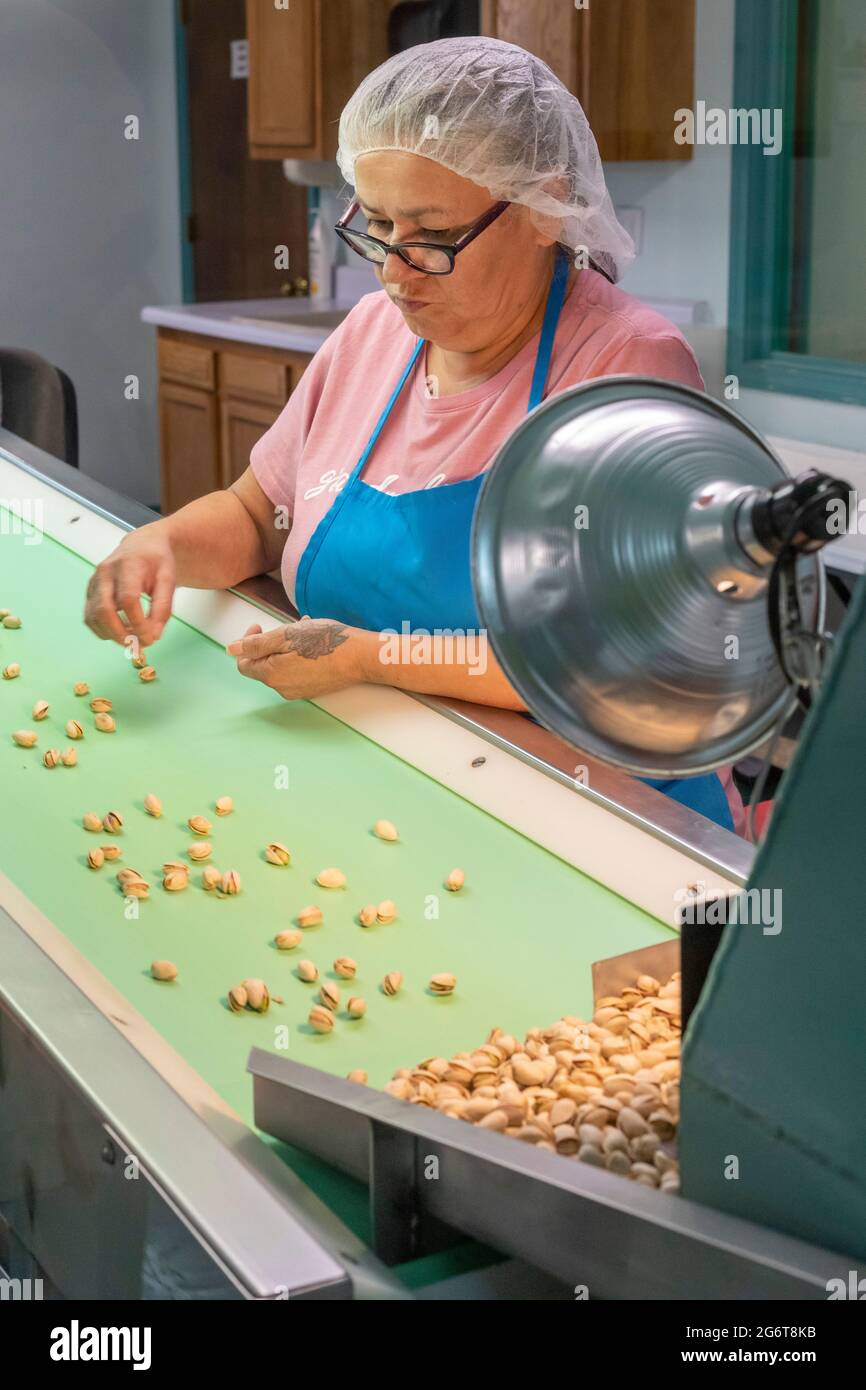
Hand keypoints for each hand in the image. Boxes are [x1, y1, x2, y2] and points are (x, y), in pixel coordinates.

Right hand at [84, 528, 175, 648]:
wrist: (142, 545)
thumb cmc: (157, 562)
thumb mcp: (169, 580)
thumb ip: (163, 608)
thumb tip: (153, 635)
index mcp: (128, 565)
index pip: (128, 600)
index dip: (137, 624)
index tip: (150, 639)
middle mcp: (105, 573)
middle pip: (104, 610)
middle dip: (120, 634)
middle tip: (139, 645)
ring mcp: (94, 582)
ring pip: (93, 617)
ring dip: (111, 635)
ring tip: (133, 639)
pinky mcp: (89, 591)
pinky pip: (90, 617)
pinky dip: (103, 630)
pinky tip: (120, 631)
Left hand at [227, 617, 367, 699]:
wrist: (362, 657)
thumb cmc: (327, 641)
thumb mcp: (288, 635)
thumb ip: (256, 644)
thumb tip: (231, 650)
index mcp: (271, 674)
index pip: (243, 663)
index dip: (247, 643)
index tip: (260, 626)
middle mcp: (282, 688)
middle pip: (262, 666)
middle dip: (268, 645)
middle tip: (285, 628)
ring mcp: (298, 692)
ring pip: (280, 668)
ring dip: (285, 649)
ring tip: (303, 632)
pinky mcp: (313, 690)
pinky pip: (296, 674)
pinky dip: (298, 658)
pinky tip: (313, 645)